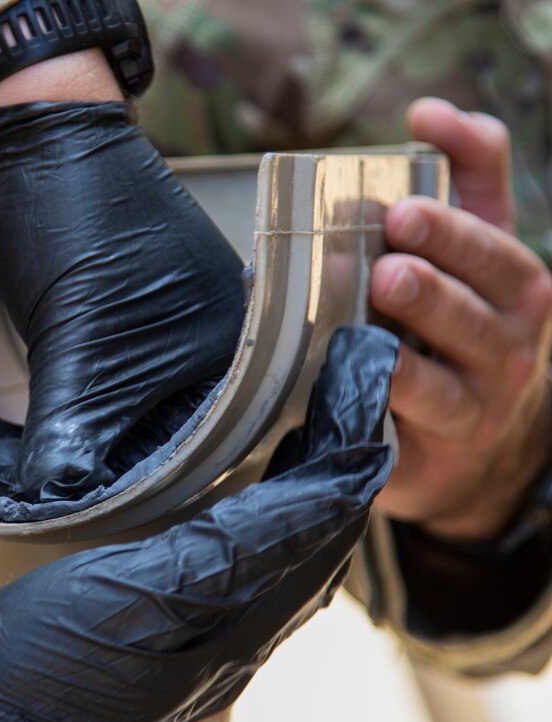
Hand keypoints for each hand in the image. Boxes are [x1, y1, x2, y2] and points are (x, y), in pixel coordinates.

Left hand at [0, 101, 244, 503]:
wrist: (31, 135)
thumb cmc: (74, 215)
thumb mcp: (77, 335)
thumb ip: (72, 427)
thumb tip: (49, 503)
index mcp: (235, 347)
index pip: (207, 453)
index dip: (149, 496)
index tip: (97, 528)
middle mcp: (216, 344)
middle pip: (171, 442)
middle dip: (114, 479)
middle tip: (56, 513)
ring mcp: (170, 330)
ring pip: (134, 418)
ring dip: (87, 450)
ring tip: (34, 483)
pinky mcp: (126, 322)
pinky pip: (110, 389)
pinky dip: (75, 417)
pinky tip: (38, 442)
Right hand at [0, 327, 396, 721]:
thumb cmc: (39, 680)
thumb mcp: (133, 600)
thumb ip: (231, 553)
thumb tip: (326, 499)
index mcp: (236, 618)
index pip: (324, 517)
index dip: (348, 445)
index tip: (358, 377)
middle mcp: (235, 637)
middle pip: (318, 536)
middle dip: (338, 461)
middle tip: (341, 393)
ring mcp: (203, 646)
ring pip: (285, 557)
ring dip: (304, 491)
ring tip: (301, 436)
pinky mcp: (165, 646)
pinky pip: (241, 573)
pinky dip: (259, 522)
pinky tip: (227, 507)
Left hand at [370, 98, 551, 540]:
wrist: (470, 450)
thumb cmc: (459, 334)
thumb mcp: (471, 259)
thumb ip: (463, 180)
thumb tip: (432, 112)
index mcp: (514, 287)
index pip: (497, 234)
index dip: (466, 182)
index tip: (420, 149)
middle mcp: (508, 344)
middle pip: (486, 296)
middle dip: (444, 259)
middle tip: (399, 230)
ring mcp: (475, 404)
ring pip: (453, 364)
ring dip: (419, 325)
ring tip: (385, 286)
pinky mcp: (432, 453)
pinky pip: (408, 428)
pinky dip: (386, 402)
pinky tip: (364, 376)